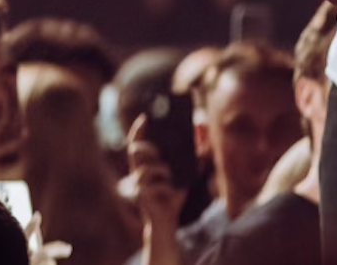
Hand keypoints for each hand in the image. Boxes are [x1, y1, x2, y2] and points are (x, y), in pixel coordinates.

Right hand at [125, 116, 186, 233]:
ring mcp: (139, 185)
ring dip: (159, 169)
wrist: (169, 219)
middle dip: (147, 147)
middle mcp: (139, 172)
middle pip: (134, 152)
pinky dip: (165, 186)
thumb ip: (193, 149)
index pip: (136, 142)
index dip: (138, 130)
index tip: (145, 117)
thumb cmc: (174, 191)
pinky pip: (152, 187)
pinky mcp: (144, 198)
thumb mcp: (186, 168)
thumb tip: (202, 127)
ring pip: (143, 170)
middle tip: (159, 150)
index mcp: (146, 163)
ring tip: (169, 172)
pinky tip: (173, 189)